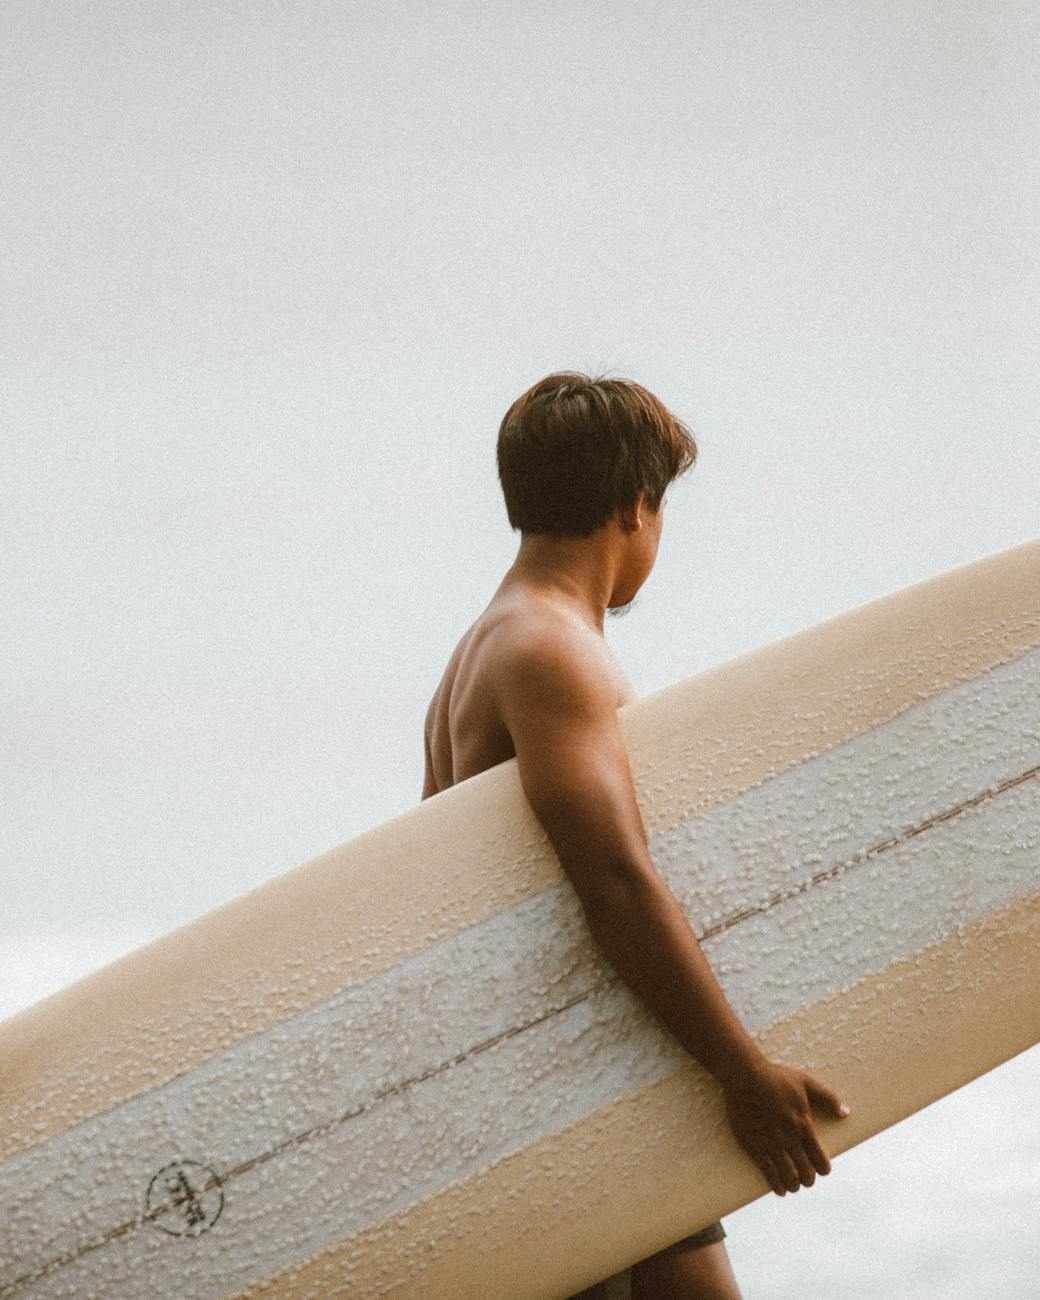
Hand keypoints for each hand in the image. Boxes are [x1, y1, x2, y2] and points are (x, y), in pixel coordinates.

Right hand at [720, 1058, 849, 1196]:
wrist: (745, 1076)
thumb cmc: (776, 1077)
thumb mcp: (806, 1082)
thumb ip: (829, 1097)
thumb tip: (846, 1113)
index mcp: (803, 1125)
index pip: (820, 1161)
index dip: (823, 1169)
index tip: (821, 1169)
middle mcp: (789, 1139)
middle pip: (806, 1174)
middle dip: (808, 1180)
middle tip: (806, 1178)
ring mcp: (771, 1145)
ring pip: (788, 1178)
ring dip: (794, 1186)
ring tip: (793, 1185)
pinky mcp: (754, 1146)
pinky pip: (768, 1173)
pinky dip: (776, 1186)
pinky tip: (779, 1190)